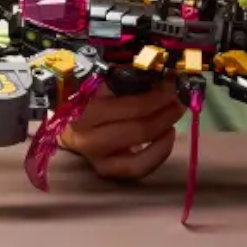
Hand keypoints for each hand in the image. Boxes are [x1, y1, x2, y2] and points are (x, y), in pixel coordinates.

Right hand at [59, 80, 186, 180]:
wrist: (68, 124)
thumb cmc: (88, 97)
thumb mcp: (102, 82)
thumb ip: (127, 79)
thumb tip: (164, 75)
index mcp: (84, 110)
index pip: (127, 106)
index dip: (155, 96)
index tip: (171, 83)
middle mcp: (87, 138)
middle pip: (137, 129)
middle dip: (164, 112)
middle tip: (179, 99)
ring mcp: (97, 159)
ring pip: (138, 155)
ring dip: (164, 133)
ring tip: (174, 116)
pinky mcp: (107, 171)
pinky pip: (138, 168)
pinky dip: (158, 153)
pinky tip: (167, 136)